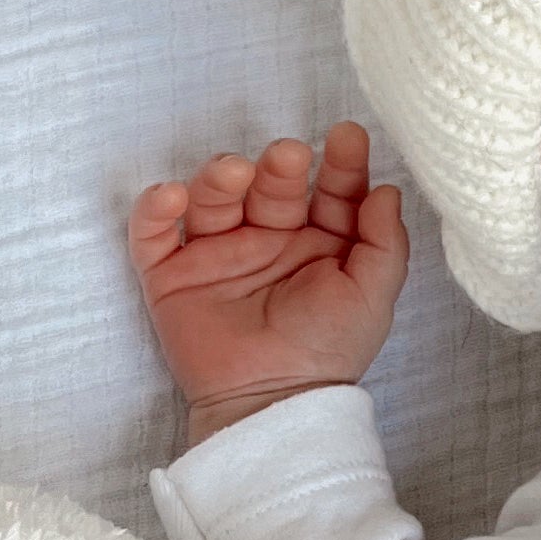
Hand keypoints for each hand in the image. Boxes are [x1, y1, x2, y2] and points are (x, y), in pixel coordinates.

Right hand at [127, 126, 409, 434]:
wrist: (272, 402)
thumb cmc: (327, 353)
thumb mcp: (372, 296)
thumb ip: (384, 243)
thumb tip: (386, 189)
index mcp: (319, 243)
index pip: (329, 190)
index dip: (340, 163)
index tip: (348, 137)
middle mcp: (268, 240)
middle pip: (270, 185)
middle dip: (278, 165)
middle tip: (288, 157)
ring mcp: (218, 255)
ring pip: (214, 197)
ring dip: (219, 176)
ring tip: (235, 174)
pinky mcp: (172, 275)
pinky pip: (153, 233)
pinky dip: (154, 209)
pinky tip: (174, 197)